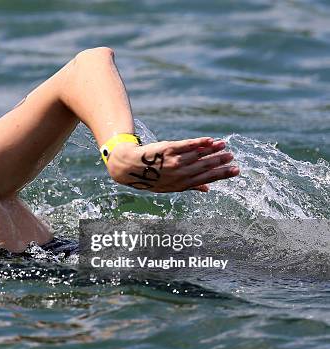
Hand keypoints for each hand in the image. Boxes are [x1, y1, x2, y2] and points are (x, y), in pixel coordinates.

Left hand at [106, 137, 238, 192]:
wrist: (129, 167)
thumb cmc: (152, 177)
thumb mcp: (170, 187)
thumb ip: (190, 187)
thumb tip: (208, 190)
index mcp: (181, 184)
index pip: (206, 178)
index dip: (222, 174)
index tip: (236, 170)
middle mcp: (178, 174)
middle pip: (203, 166)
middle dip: (219, 161)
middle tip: (232, 156)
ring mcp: (173, 161)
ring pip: (196, 155)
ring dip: (211, 150)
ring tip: (223, 144)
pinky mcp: (166, 149)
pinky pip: (185, 145)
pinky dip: (197, 143)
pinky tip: (208, 140)